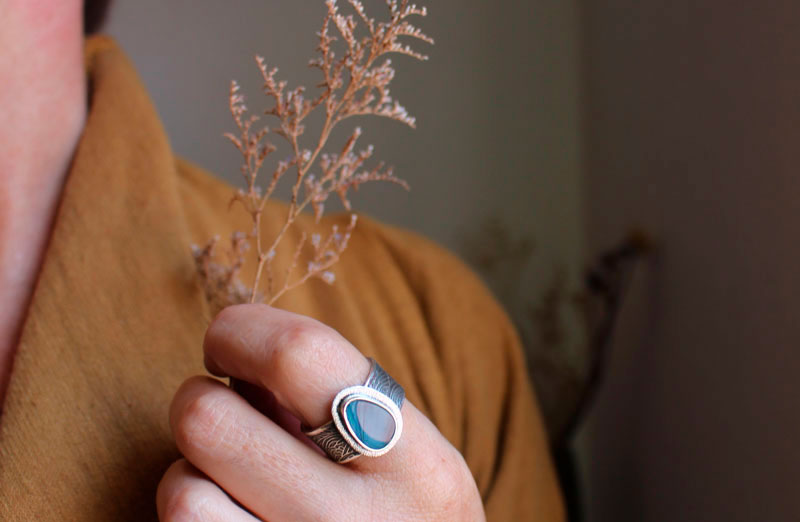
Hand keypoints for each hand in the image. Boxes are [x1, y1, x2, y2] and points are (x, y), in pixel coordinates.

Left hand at [157, 304, 485, 520]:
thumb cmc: (407, 513)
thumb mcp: (411, 455)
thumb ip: (337, 397)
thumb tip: (234, 346)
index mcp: (414, 464)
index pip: (298, 356)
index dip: (241, 331)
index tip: (229, 343)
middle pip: (210, 420)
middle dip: (201, 397)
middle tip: (223, 407)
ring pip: (182, 491)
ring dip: (194, 471)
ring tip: (234, 478)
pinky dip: (195, 512)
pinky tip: (230, 513)